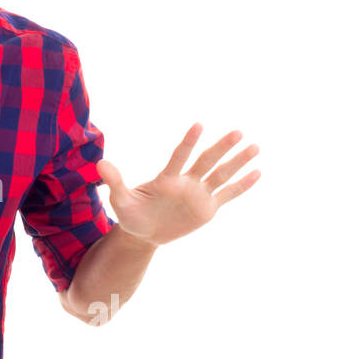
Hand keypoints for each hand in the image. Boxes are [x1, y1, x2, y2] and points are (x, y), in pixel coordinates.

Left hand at [96, 123, 259, 245]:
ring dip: (238, 162)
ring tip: (255, 146)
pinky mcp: (207, 209)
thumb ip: (115, 182)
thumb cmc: (130, 215)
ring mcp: (198, 194)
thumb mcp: (120, 201)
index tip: (198, 125)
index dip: (188, 142)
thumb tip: (100, 164)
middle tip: (238, 132)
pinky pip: (228, 195)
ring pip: (221, 174)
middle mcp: (186, 182)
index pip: (180, 156)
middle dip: (222, 148)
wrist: (143, 234)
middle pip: (207, 161)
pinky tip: (257, 173)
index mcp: (166, 179)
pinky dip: (242, 186)